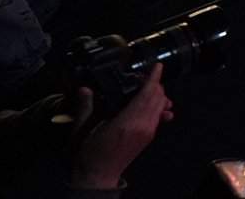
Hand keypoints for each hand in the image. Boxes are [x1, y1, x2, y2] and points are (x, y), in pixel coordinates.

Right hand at [69, 63, 172, 190]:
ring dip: (157, 94)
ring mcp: (148, 132)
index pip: (147, 94)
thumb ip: (85, 107)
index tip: (158, 66)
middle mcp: (143, 126)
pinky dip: (157, 106)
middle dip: (154, 84)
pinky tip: (149, 103)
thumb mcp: (84, 129)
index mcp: (128, 122)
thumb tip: (84, 89)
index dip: (154, 78)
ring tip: (145, 88)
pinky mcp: (149, 137)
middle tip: (141, 77)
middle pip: (158, 98)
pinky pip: (158, 116)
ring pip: (160, 106)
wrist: (98, 177)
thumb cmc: (89, 153)